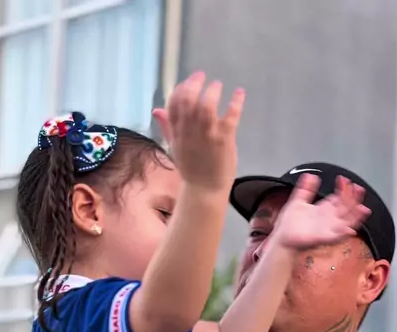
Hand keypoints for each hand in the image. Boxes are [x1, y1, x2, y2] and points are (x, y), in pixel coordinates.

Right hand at [152, 72, 244, 192]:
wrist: (204, 190)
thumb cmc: (191, 168)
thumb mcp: (175, 146)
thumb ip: (168, 127)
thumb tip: (156, 110)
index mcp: (178, 132)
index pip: (173, 104)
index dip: (180, 89)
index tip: (189, 82)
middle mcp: (190, 132)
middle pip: (188, 101)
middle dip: (194, 85)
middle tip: (202, 76)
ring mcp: (207, 135)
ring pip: (206, 107)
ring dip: (212, 92)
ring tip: (217, 86)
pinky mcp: (224, 140)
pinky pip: (230, 116)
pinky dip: (236, 103)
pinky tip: (239, 94)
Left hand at [274, 174, 370, 249]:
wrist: (281, 238)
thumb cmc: (289, 224)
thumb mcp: (297, 202)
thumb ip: (305, 189)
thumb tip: (311, 175)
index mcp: (324, 210)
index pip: (339, 198)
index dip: (343, 189)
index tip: (344, 179)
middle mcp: (328, 219)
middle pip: (346, 208)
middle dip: (354, 199)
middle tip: (358, 188)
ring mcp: (327, 229)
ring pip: (346, 222)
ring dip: (355, 216)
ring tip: (362, 208)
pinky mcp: (322, 239)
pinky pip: (336, 237)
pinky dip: (343, 234)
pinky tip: (350, 229)